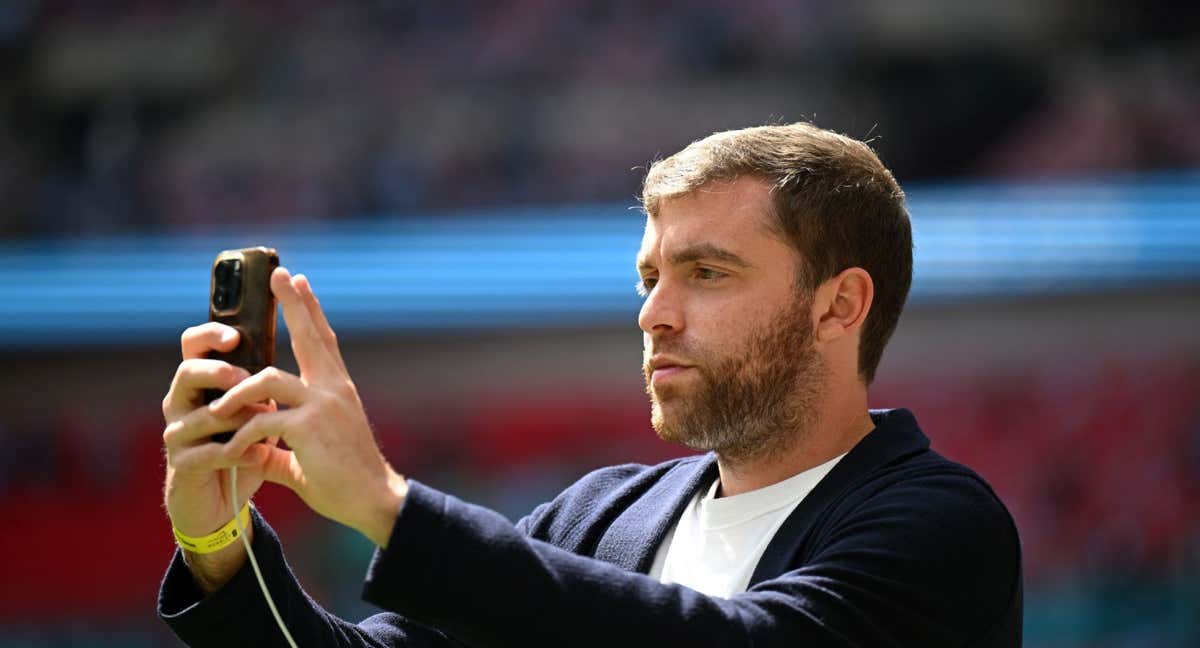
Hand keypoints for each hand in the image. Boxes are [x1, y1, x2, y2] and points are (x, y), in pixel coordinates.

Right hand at [162, 322, 278, 541]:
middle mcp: (182, 402)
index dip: (210, 335)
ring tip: (265, 423)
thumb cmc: (244, 446)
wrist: (222, 501)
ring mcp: (177, 433)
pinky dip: (238, 453)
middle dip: (218, 372)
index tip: (236, 336)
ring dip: (237, 419)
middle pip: (187, 372)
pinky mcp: (181, 464)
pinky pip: (207, 453)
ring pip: (202, 415)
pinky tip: (260, 455)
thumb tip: (295, 349)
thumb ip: (264, 384)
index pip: (194, 345)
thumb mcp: (257, 411)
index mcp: (201, 382)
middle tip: (243, 378)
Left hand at [209, 268, 407, 547]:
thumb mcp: (306, 455)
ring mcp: (323, 405)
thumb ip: (278, 446)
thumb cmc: (345, 480)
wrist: (374, 501)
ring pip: (270, 379)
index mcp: (337, 390)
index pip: (323, 341)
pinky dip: (242, 435)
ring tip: (216, 407)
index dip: (311, 311)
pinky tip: (230, 450)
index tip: (300, 282)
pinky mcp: (310, 428)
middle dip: (293, 304)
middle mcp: (334, 389)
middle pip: (311, 337)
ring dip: (237, 392)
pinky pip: (263, 421)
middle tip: (279, 275)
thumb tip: (251, 447)